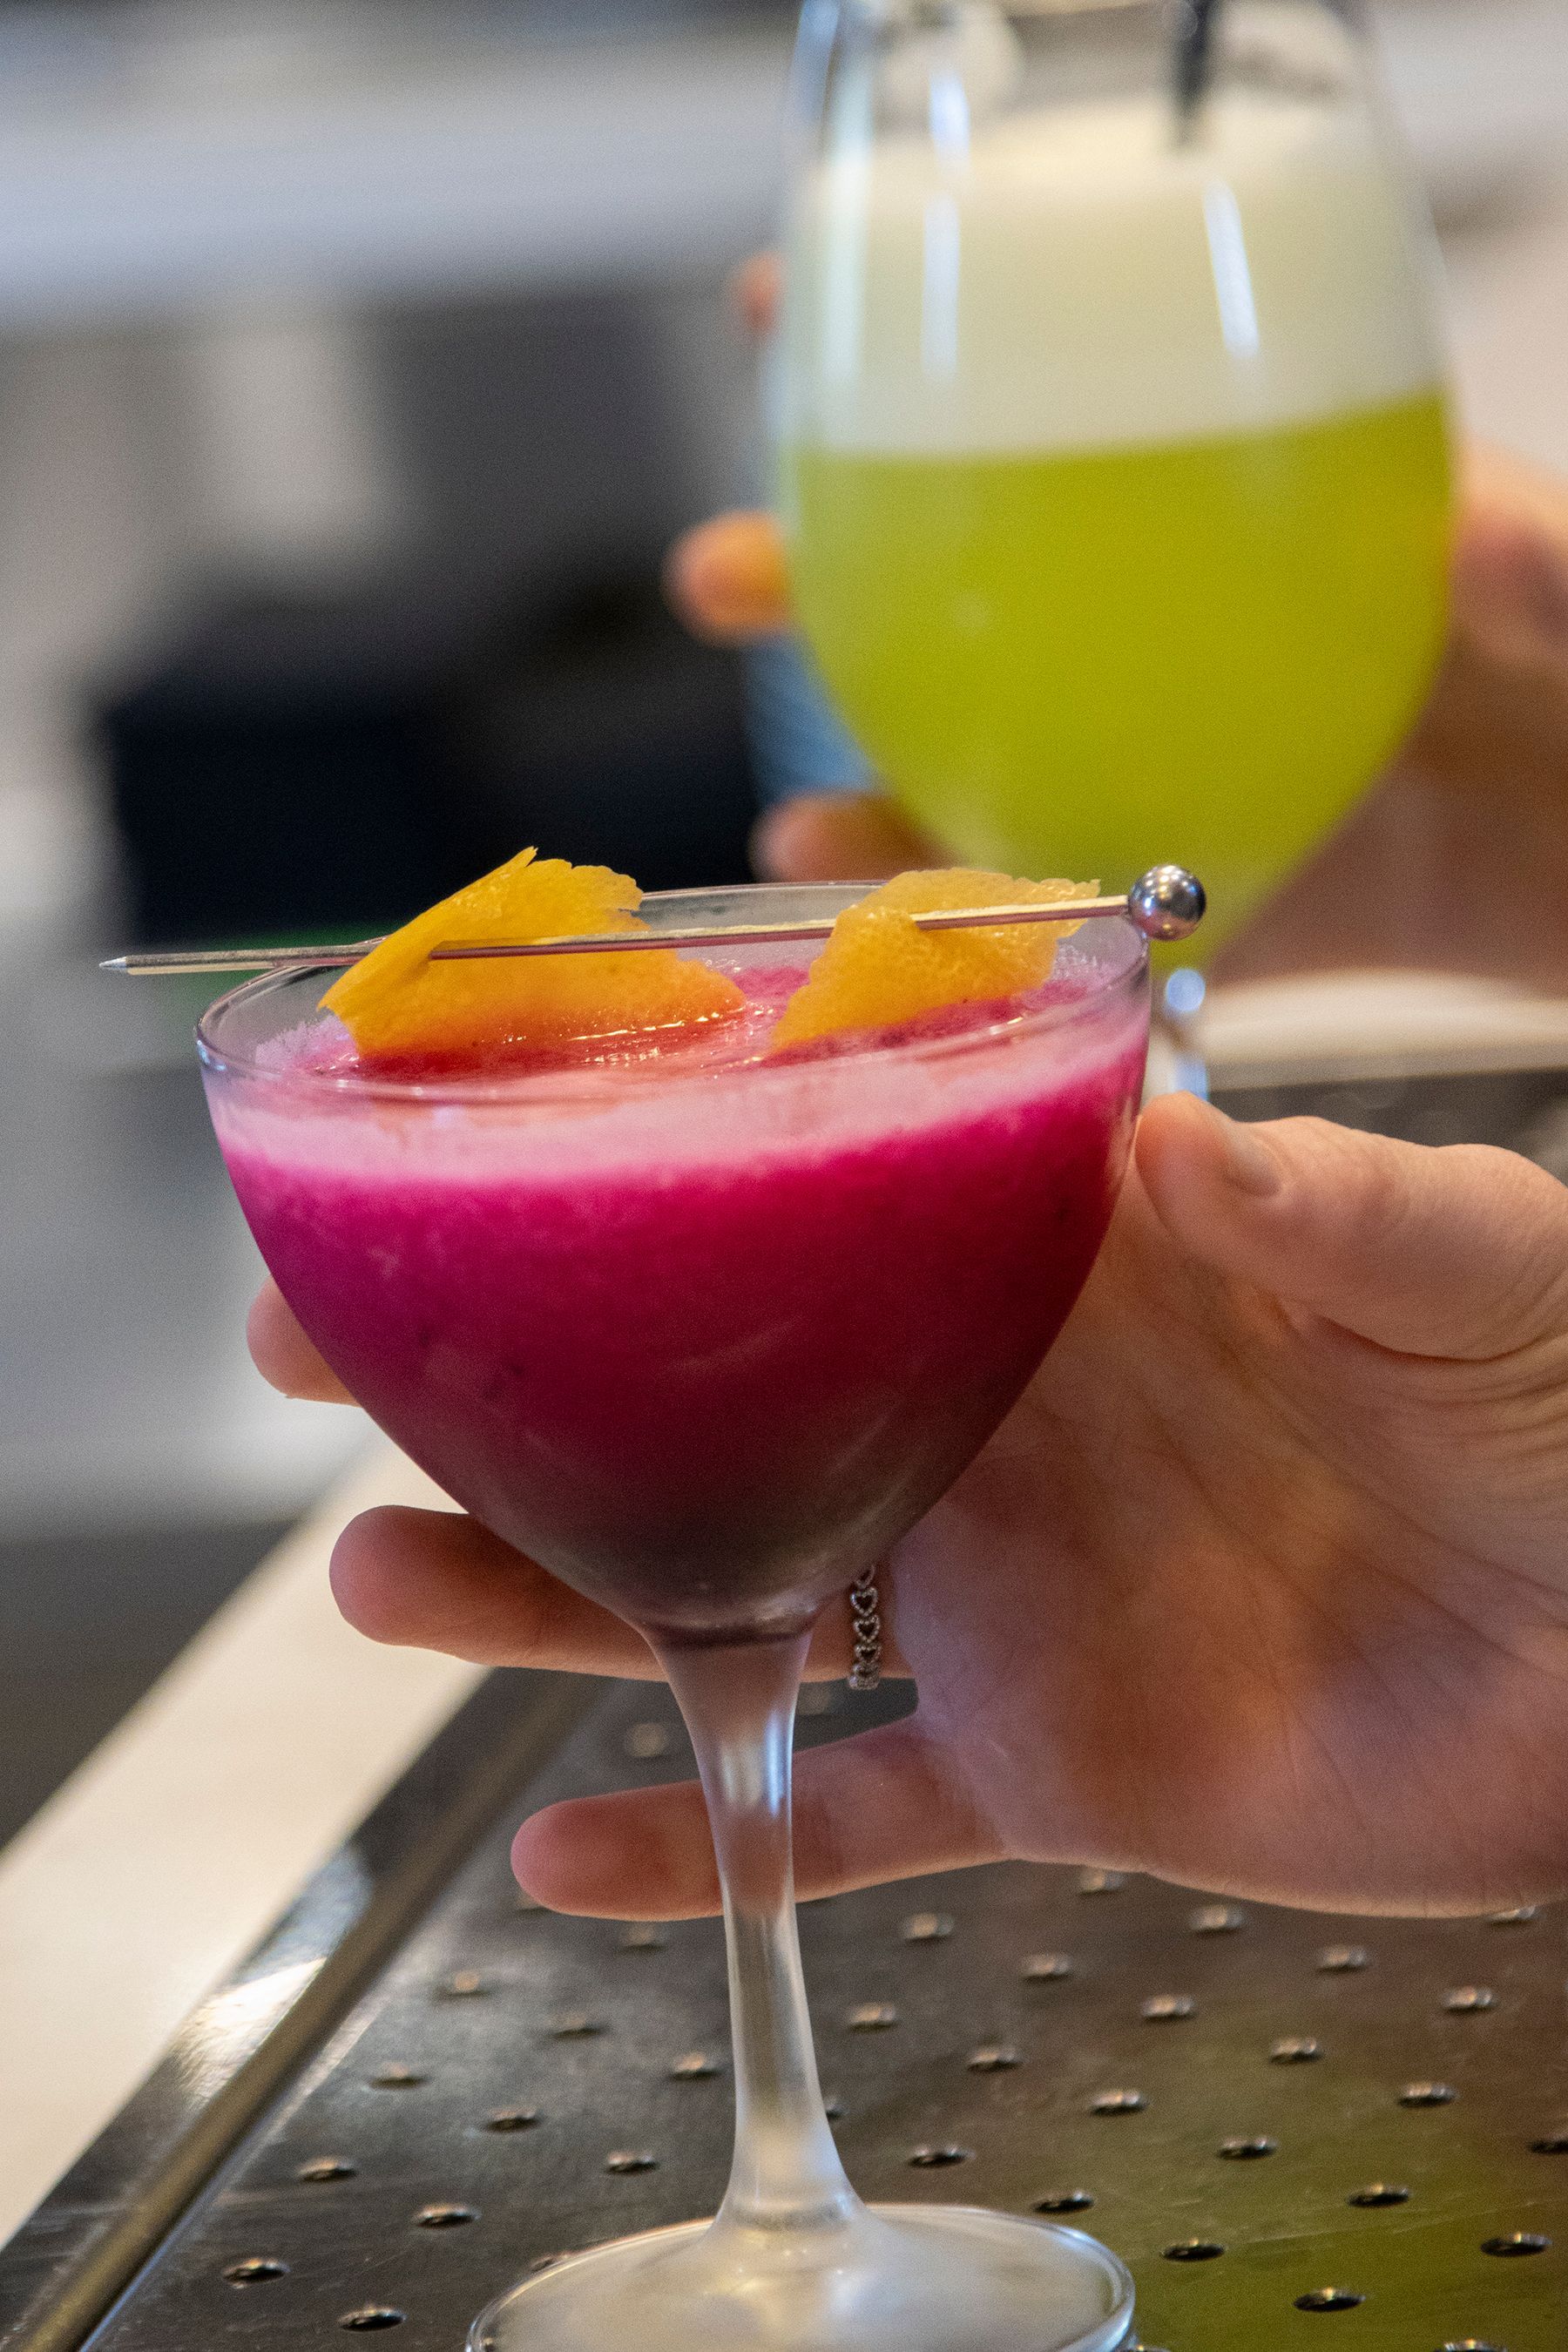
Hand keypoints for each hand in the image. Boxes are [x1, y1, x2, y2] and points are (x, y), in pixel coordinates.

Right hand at [251, 1094, 1567, 1919]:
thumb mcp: (1478, 1265)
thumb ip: (1336, 1204)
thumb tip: (1186, 1145)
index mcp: (1060, 1265)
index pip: (818, 1182)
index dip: (654, 1146)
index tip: (491, 1118)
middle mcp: (988, 1418)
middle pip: (705, 1387)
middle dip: (516, 1367)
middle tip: (326, 1343)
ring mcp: (997, 1595)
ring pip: (725, 1595)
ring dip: (547, 1598)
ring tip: (382, 1580)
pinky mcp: (1040, 1760)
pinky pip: (844, 1814)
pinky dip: (718, 1844)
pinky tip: (573, 1858)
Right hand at [666, 267, 1567, 992]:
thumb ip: (1549, 567)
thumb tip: (1477, 539)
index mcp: (1294, 517)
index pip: (1090, 405)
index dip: (939, 347)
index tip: (794, 310)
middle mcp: (1227, 636)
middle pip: (996, 593)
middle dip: (835, 577)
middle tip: (721, 579)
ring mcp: (1234, 769)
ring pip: (1020, 771)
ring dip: (886, 796)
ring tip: (795, 841)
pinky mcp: (1276, 901)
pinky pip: (1117, 920)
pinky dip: (1018, 941)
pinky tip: (941, 959)